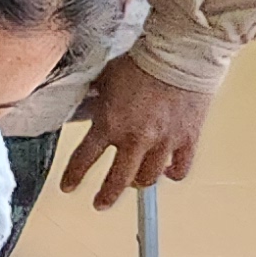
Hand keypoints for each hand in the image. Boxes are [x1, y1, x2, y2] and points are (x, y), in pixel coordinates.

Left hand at [58, 58, 213, 208]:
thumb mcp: (104, 77)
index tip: (68, 187)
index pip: (84, 159)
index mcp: (109, 123)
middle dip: (106, 195)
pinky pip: (180, 168)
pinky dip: (173, 174)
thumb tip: (83, 103)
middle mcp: (134, 138)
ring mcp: (163, 141)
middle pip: (117, 180)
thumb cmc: (142, 60)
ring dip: (138, 183)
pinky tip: (168, 172)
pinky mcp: (187, 138)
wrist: (179, 53)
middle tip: (100, 203)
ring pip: (148, 178)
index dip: (73, 176)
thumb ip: (94, 97)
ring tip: (135, 182)